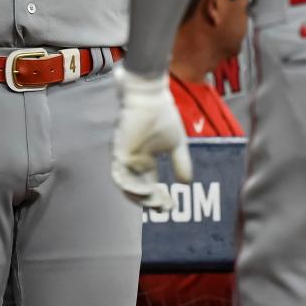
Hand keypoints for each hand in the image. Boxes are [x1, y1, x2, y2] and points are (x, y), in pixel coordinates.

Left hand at [111, 64, 191, 210]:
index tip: (171, 206)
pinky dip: (132, 187)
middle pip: (138, 190)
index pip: (150, 185)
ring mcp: (124, 158)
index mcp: (145, 161)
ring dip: (141, 198)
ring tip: (156, 203)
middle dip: (150, 202)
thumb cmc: (162, 116)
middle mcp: (132, 163)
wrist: (149, 96)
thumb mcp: (177, 144)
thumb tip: (187, 184)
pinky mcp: (119, 152)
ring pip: (128, 187)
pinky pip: (121, 176)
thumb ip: (181, 163)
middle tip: (163, 210)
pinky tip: (147, 192)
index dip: (160, 198)